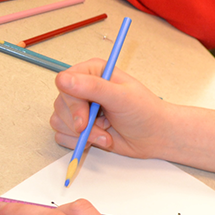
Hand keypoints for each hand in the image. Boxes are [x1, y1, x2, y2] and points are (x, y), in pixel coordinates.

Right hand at [52, 60, 170, 159]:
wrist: (155, 136)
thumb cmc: (145, 112)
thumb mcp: (121, 97)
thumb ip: (93, 87)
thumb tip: (64, 79)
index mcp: (93, 72)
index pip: (65, 82)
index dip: (72, 103)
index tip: (84, 119)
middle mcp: (84, 87)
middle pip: (60, 104)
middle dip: (80, 123)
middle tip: (102, 130)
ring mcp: (81, 108)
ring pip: (59, 121)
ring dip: (82, 135)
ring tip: (106, 135)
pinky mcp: (79, 126)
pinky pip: (62, 135)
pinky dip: (78, 142)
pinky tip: (100, 139)